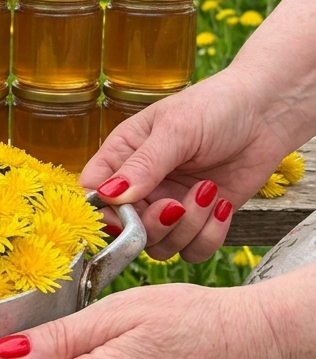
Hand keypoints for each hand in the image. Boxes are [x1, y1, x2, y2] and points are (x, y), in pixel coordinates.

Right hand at [81, 67, 292, 260]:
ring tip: (208, 192)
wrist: (266, 112)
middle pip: (125, 229)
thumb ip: (143, 165)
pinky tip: (222, 204)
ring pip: (160, 246)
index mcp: (122, 155)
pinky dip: (209, 235)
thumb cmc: (215, 107)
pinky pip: (193, 250)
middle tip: (176, 206)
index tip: (124, 214)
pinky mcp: (202, 220)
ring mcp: (171, 205)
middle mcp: (142, 185)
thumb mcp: (175, 130)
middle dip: (152, 226)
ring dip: (187, 229)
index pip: (92, 192)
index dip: (102, 210)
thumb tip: (110, 195)